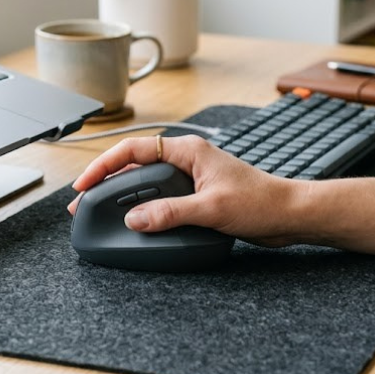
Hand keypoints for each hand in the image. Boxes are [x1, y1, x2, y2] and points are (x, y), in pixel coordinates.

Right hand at [68, 135, 306, 246]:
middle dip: (106, 183)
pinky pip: (160, 200)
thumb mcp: (211, 208)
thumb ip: (170, 212)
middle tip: (85, 205)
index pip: (134, 149)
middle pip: (134, 166)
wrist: (289, 215)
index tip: (85, 184)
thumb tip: (134, 219)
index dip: (104, 165)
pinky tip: (135, 224)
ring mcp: (190, 178)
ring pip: (145, 184)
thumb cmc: (261, 201)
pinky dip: (143, 210)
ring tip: (103, 216)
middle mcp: (186, 160)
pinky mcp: (196, 197)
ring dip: (124, 198)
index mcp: (187, 150)